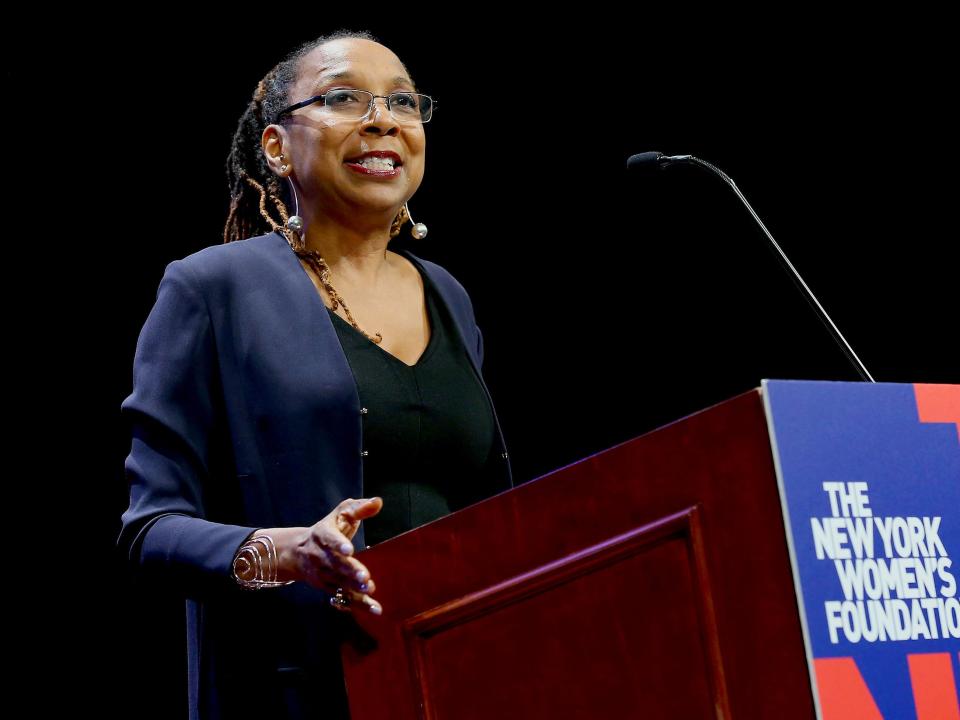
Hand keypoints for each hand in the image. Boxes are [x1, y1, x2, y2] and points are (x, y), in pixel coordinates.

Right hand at [273, 497, 383, 614]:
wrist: (298, 552)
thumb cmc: (328, 528)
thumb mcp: (340, 513)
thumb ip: (359, 508)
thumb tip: (378, 502)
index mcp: (323, 534)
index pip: (330, 539)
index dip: (338, 544)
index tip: (349, 549)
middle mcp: (320, 556)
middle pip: (335, 564)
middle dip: (349, 571)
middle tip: (365, 577)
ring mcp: (323, 574)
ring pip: (338, 583)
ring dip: (354, 588)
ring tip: (369, 590)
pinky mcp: (328, 588)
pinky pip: (344, 597)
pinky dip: (359, 604)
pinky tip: (375, 608)